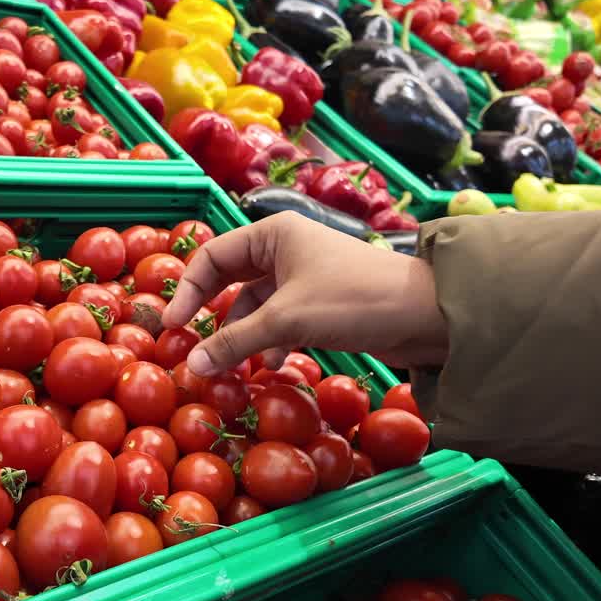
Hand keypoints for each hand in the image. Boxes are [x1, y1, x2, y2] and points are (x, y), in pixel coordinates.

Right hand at [162, 211, 448, 375]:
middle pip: (231, 281)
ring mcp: (303, 277)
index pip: (212, 257)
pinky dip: (267, 342)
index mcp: (273, 234)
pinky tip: (268, 366)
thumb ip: (234, 342)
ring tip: (233, 367)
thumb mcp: (286, 320)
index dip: (188, 291)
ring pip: (255, 305)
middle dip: (214, 317)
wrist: (426, 314)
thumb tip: (191, 366)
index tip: (173, 327)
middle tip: (192, 347)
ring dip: (242, 336)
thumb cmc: (353, 300)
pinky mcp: (320, 304)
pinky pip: (278, 321)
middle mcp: (285, 249)